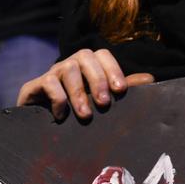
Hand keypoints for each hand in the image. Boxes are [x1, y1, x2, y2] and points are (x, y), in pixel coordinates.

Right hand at [17, 48, 154, 119]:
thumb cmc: (78, 112)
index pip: (103, 55)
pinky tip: (62, 116)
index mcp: (89, 65)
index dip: (113, 69)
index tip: (121, 91)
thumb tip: (150, 78)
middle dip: (97, 79)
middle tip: (104, 103)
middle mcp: (71, 64)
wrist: (40, 128)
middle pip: (86, 56)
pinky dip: (57, 97)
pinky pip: (48, 82)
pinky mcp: (34, 86)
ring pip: (68, 68)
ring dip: (79, 92)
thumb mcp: (102, 101)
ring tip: (86, 115)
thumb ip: (124, 89)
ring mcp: (52, 73)